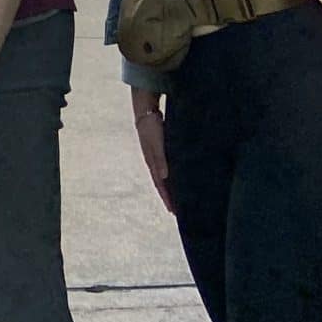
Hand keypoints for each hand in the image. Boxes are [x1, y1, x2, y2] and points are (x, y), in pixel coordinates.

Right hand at [132, 89, 175, 214]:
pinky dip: (170, 176)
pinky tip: (175, 176)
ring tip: (177, 198)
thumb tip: (164, 177)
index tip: (174, 212)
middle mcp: (153, 162)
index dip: (167, 198)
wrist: (145, 109)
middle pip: (161, 184)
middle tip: (176, 211)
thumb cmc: (151, 126)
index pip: (160, 185)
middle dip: (168, 197)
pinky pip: (165, 167)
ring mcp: (156, 155)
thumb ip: (160, 159)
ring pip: (163, 177)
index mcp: (152, 162)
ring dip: (169, 188)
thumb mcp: (156, 142)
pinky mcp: (159, 149)